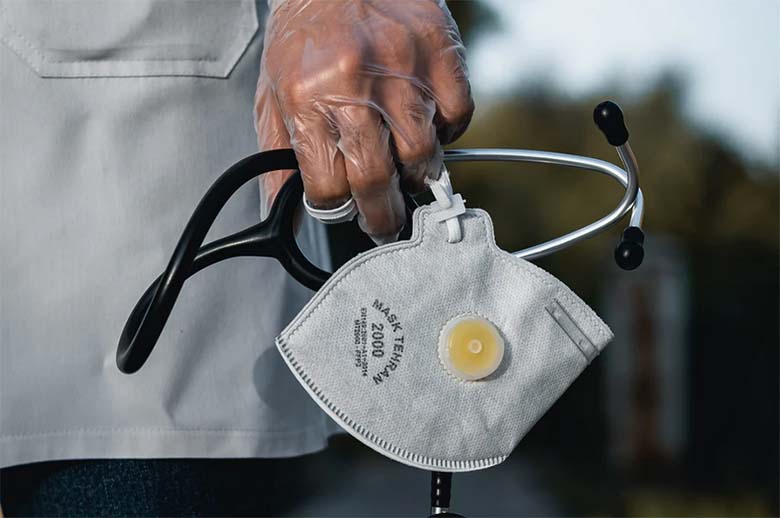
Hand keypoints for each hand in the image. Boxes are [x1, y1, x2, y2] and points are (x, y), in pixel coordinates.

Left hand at [254, 0, 473, 242]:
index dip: (337, 209)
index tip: (346, 211)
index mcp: (306, 99)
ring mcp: (402, 68)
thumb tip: (283, 213)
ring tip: (407, 173)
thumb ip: (277, 157)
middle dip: (382, 216)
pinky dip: (447, 133)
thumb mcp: (273, 94)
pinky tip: (428, 126)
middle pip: (377, 179)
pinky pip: (457, 116)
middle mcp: (355, 86)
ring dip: (416, 176)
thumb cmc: (305, 36)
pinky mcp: (439, 52)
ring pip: (422, 154)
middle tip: (384, 223)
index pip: (328, 187)